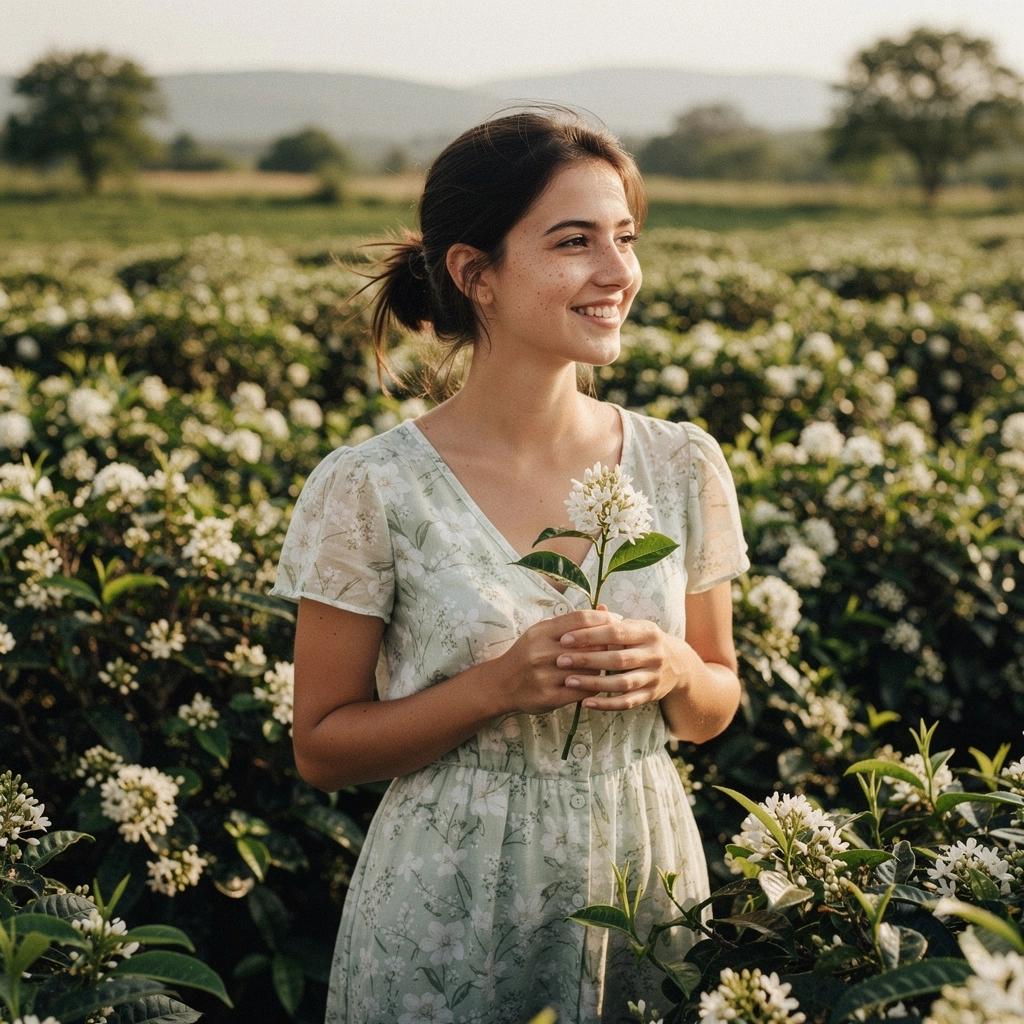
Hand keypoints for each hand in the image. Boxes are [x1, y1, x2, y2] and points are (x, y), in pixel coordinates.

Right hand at [498, 607, 620, 715]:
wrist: (501, 683)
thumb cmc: (527, 654)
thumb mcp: (543, 632)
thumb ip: (571, 622)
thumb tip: (604, 608)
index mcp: (542, 631)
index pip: (580, 619)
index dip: (604, 618)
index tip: (619, 620)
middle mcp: (542, 651)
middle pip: (588, 644)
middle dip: (608, 643)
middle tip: (621, 644)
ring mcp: (545, 675)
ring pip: (588, 669)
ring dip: (603, 667)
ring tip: (611, 663)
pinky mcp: (548, 696)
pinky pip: (582, 690)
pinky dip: (594, 686)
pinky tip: (598, 682)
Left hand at [553, 607, 694, 710]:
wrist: (678, 665)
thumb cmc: (644, 641)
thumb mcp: (635, 627)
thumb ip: (611, 621)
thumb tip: (586, 611)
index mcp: (648, 632)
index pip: (616, 632)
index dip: (589, 635)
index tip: (565, 639)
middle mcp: (654, 654)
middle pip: (618, 659)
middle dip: (587, 660)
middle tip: (561, 660)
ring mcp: (654, 676)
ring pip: (622, 683)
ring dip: (593, 683)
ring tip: (569, 681)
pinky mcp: (651, 695)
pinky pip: (626, 702)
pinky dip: (606, 704)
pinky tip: (586, 702)